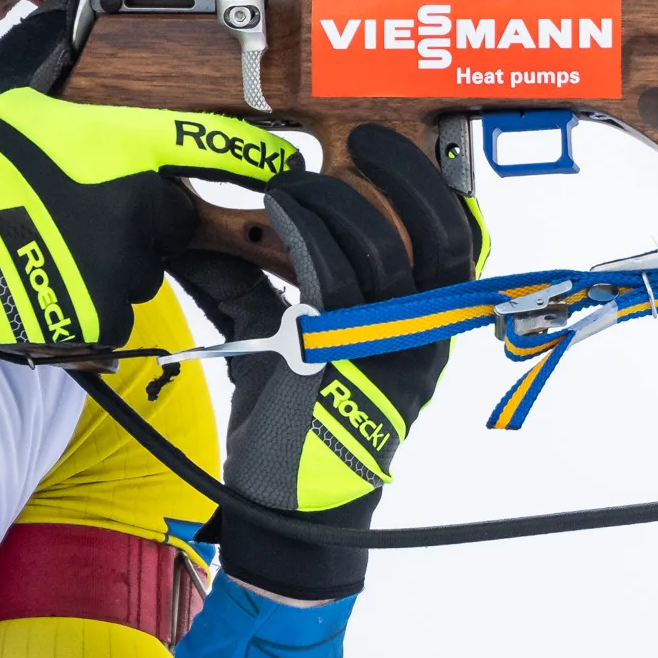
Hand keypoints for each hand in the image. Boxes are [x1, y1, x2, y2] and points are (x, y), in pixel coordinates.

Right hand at [0, 0, 296, 352]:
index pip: (217, 151)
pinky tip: (34, 280)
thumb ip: (46, 44)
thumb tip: (64, 7)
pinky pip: (106, 314)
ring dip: (107, 261)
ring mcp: (118, 272)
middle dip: (141, 216)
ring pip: (137, 271)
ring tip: (42, 244)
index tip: (287, 166)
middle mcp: (136, 213)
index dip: (260, 160)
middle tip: (77, 208)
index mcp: (125, 149)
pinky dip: (80, 302)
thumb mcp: (0, 84)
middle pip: (171, 221)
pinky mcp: (93, 321)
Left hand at [170, 125, 484, 601]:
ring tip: (291, 185)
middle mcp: (422, 338)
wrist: (288, 511)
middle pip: (438, 235)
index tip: (390, 151)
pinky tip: (277, 213)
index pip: (459, 243)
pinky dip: (303, 236)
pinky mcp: (341, 362)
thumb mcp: (284, 344)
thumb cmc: (294, 428)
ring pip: (377, 252)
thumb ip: (254, 288)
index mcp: (426, 328)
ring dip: (329, 203)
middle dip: (401, 176)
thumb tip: (199, 235)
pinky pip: (331, 281)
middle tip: (357, 145)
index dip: (435, 189)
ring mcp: (386, 351)